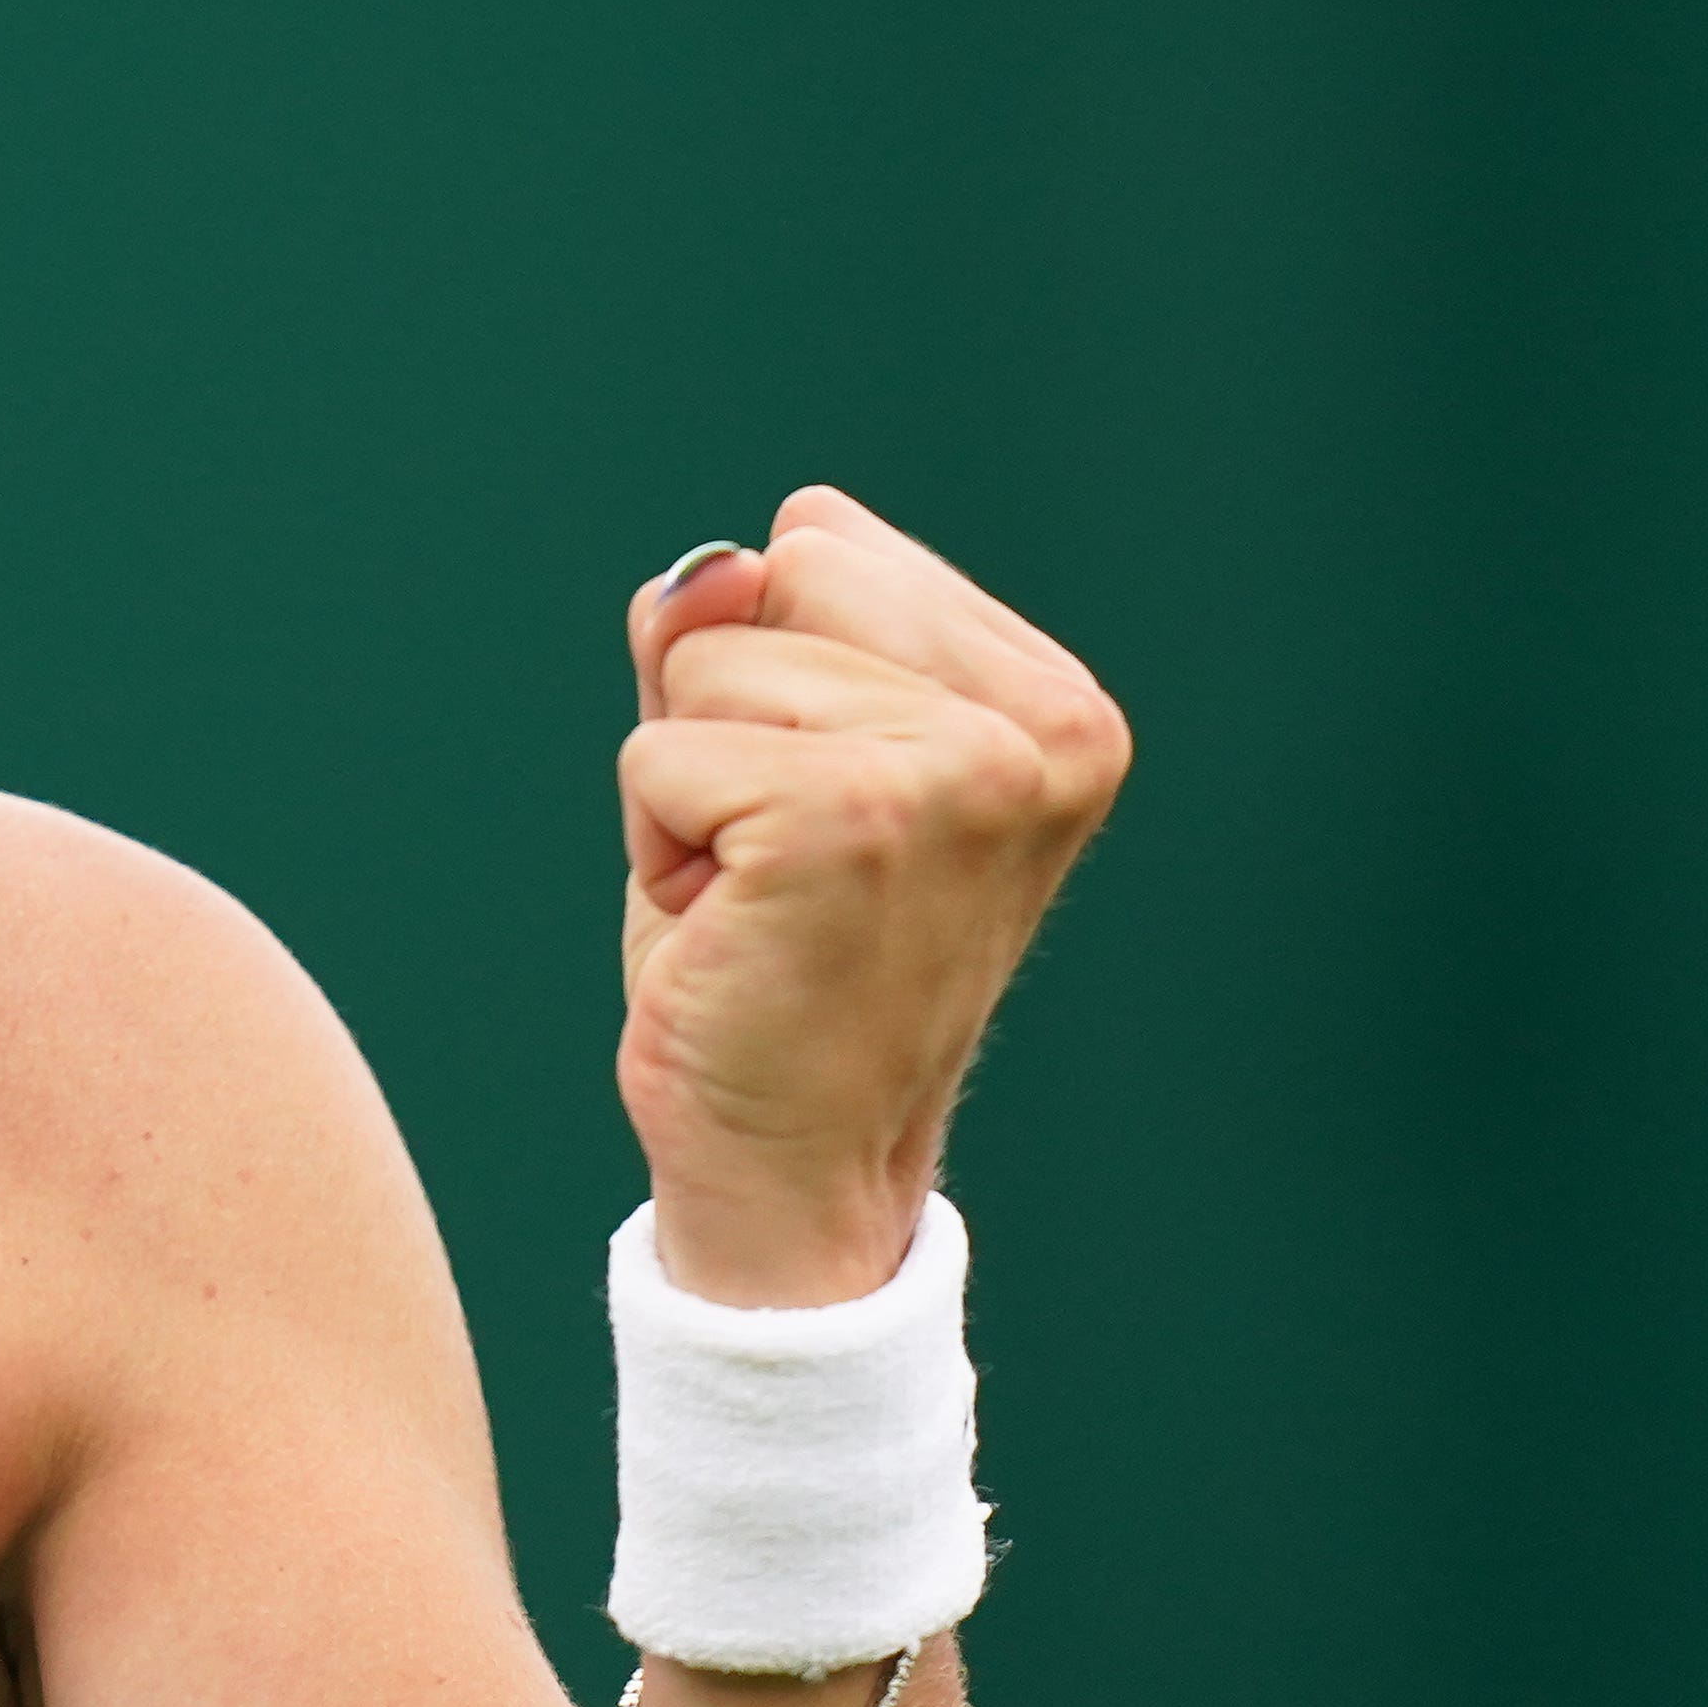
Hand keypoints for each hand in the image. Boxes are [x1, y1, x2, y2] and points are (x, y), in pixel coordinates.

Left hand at [614, 486, 1128, 1306]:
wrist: (794, 1165)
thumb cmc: (772, 953)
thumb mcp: (751, 747)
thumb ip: (727, 627)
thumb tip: (706, 570)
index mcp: (1053, 695)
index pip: (821, 541)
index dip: (766, 673)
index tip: (817, 807)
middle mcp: (1043, 725)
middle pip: (768, 579)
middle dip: (722, 718)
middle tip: (778, 860)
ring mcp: (963, 770)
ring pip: (702, 667)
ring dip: (687, 791)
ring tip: (760, 899)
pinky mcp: (855, 822)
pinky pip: (657, 754)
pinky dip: (655, 847)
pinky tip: (733, 931)